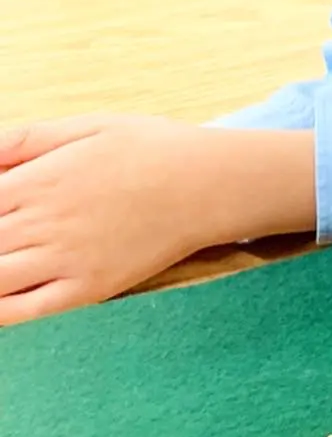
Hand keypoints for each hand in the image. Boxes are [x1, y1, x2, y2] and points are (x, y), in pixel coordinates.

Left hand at [0, 117, 317, 322]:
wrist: (207, 184)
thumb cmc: (150, 148)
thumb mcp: (87, 127)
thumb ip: (25, 139)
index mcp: (37, 181)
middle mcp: (43, 224)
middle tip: (0, 234)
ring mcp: (65, 260)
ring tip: (0, 258)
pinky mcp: (88, 288)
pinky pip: (26, 310)